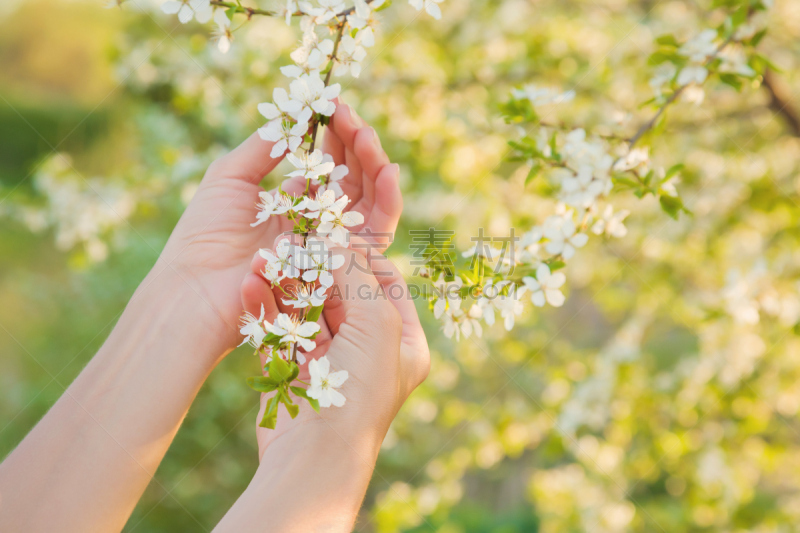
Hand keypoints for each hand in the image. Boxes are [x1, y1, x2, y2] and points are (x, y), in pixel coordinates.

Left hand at [156, 102, 401, 360]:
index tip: (335, 105)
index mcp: (289, 205)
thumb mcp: (230, 176)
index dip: (332, 136)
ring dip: (373, 165)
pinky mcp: (344, 266)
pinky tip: (390, 170)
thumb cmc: (204, 235)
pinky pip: (377, 231)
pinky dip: (388, 199)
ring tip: (367, 135)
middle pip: (350, 180)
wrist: (199, 289)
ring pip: (368, 200)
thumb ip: (264, 146)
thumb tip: (296, 115)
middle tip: (351, 115)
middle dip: (355, 145)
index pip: (323, 166)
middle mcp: (314, 225)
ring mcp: (331, 245)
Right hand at [241, 241, 429, 457]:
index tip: (337, 230)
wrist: (314, 456)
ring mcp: (331, 361)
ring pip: (309, 308)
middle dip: (319, 266)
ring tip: (266, 255)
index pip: (386, 284)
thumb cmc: (359, 391)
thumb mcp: (376, 323)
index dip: (363, 255)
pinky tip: (251, 282)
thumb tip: (338, 239)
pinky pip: (281, 329)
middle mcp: (370, 350)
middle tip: (295, 239)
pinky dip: (266, 306)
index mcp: (402, 342)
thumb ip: (358, 276)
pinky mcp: (294, 370)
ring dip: (288, 282)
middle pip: (344, 293)